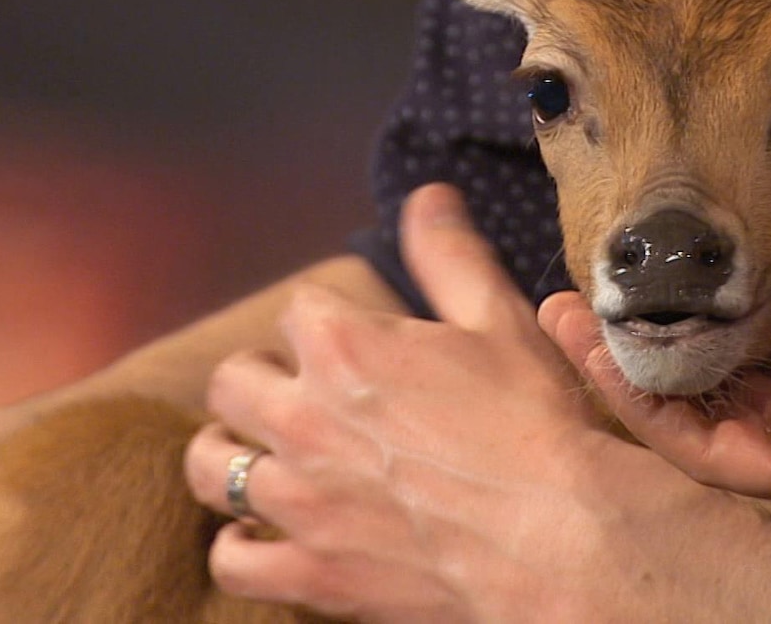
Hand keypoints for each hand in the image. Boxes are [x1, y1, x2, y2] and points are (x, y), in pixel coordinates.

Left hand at [184, 184, 770, 621]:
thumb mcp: (499, 321)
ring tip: (262, 454)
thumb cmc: (535, 426)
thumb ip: (449, 256)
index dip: (327, 322)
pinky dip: (241, 545)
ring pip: (210, 465)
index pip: (297, 310)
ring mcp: (298, 500)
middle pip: (233, 382)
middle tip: (301, 394)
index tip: (356, 342)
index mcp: (342, 345)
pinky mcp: (309, 573)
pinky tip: (268, 533)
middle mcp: (302, 417)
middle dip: (261, 380)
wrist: (561, 537)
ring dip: (230, 453)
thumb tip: (427, 196)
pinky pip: (231, 559)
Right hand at [540, 170, 770, 514]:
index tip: (636, 278)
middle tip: (563, 306)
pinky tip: (601, 358)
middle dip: (631, 352)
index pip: (747, 359)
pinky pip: (706, 447)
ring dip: (620, 378)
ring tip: (560, 327)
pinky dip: (648, 407)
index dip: (687, 321)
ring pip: (687, 426)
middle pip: (700, 396)